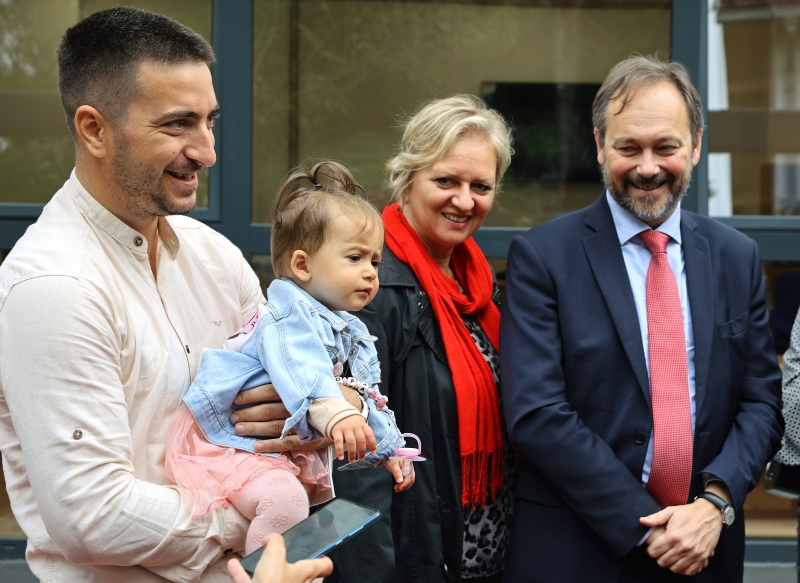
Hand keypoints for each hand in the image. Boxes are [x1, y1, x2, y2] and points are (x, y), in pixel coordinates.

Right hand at [227, 533, 332, 582]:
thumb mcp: (275, 555)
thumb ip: (276, 541)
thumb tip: (271, 539)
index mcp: (305, 574)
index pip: (324, 566)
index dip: (323, 558)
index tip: (320, 551)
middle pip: (298, 573)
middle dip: (290, 564)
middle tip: (283, 553)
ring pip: (272, 578)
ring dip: (263, 568)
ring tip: (256, 557)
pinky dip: (242, 575)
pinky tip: (233, 565)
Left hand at [233, 384, 361, 452]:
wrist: (349, 412)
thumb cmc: (320, 396)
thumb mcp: (306, 384)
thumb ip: (286, 384)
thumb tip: (256, 380)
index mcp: (297, 390)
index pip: (271, 390)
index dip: (252, 394)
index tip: (235, 398)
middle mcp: (300, 406)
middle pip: (269, 409)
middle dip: (249, 413)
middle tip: (232, 417)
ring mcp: (305, 423)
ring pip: (276, 426)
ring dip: (255, 428)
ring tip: (238, 429)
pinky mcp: (310, 439)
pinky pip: (288, 443)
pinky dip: (271, 446)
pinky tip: (256, 448)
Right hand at [331, 415, 375, 461]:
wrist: (338, 412)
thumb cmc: (352, 422)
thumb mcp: (360, 426)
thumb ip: (365, 436)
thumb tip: (369, 448)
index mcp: (362, 425)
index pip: (369, 434)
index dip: (373, 444)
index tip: (373, 452)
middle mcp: (355, 426)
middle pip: (360, 440)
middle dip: (362, 451)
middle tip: (361, 459)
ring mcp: (346, 428)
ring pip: (351, 442)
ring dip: (352, 453)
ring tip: (352, 460)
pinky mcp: (337, 431)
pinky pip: (338, 441)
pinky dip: (339, 450)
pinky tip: (341, 457)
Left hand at [379, 458, 414, 492]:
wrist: (389, 453)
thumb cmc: (391, 458)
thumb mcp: (393, 465)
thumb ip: (397, 473)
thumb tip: (400, 481)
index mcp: (408, 464)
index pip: (410, 476)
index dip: (405, 483)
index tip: (399, 488)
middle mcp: (410, 467)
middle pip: (411, 479)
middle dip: (405, 486)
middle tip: (397, 490)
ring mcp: (408, 469)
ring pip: (409, 480)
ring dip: (404, 486)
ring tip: (397, 489)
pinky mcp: (405, 471)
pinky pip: (407, 479)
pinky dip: (403, 484)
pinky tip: (399, 486)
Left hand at [640, 501, 722, 575]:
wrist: (710, 514)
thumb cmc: (688, 512)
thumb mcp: (670, 511)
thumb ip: (655, 518)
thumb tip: (641, 521)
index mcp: (673, 536)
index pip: (655, 551)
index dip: (650, 551)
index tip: (652, 548)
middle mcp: (683, 547)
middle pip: (663, 562)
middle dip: (659, 558)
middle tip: (660, 553)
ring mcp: (694, 554)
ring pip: (675, 568)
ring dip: (670, 564)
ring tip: (669, 557)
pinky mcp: (703, 557)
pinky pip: (690, 571)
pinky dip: (683, 569)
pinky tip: (680, 563)